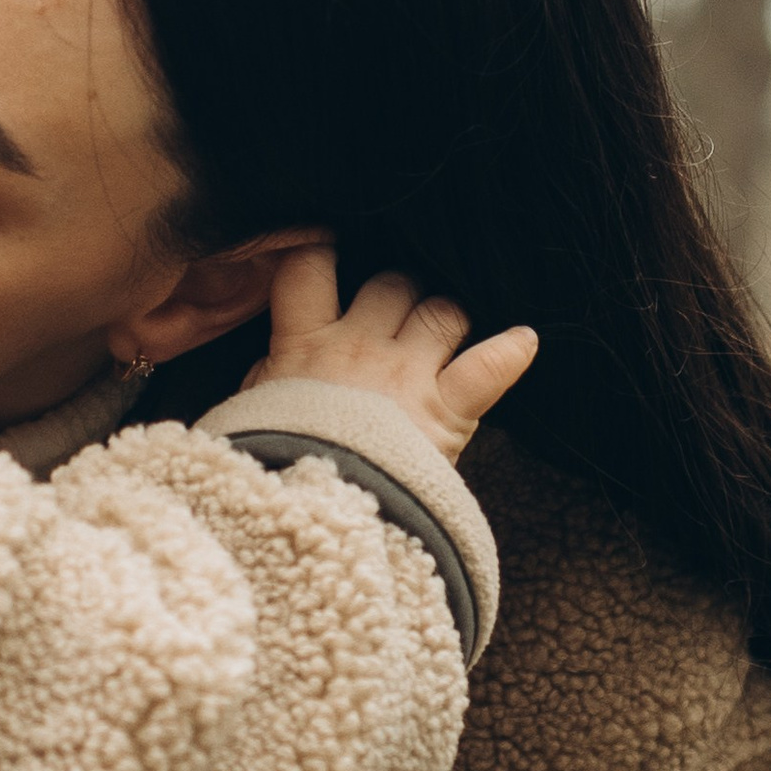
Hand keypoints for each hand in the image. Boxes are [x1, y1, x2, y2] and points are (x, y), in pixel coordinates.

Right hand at [245, 240, 535, 461]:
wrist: (312, 517)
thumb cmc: (272, 473)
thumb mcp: (246, 420)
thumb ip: (266, 380)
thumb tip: (275, 360)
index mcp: (303, 347)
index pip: (309, 268)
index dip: (323, 252)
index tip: (333, 253)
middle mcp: (359, 347)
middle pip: (392, 284)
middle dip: (401, 292)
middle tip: (400, 315)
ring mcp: (407, 376)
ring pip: (442, 311)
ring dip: (447, 317)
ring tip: (446, 331)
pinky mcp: (446, 411)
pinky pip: (491, 364)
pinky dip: (511, 351)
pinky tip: (523, 341)